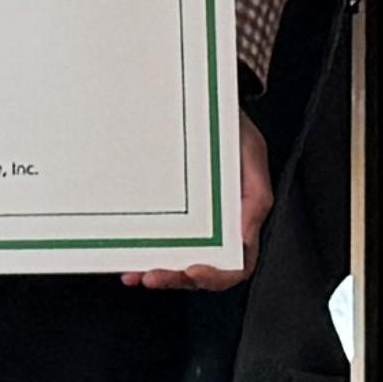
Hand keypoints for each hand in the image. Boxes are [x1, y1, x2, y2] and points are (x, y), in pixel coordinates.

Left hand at [129, 113, 267, 290]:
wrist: (203, 102)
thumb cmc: (234, 128)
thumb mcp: (251, 153)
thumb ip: (256, 196)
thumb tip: (244, 238)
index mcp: (243, 220)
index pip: (237, 265)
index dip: (217, 276)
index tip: (193, 270)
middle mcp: (217, 228)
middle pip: (201, 271)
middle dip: (176, 279)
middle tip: (151, 276)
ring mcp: (192, 222)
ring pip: (176, 261)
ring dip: (156, 272)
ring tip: (134, 273)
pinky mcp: (170, 212)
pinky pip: (157, 239)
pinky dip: (142, 252)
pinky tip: (127, 258)